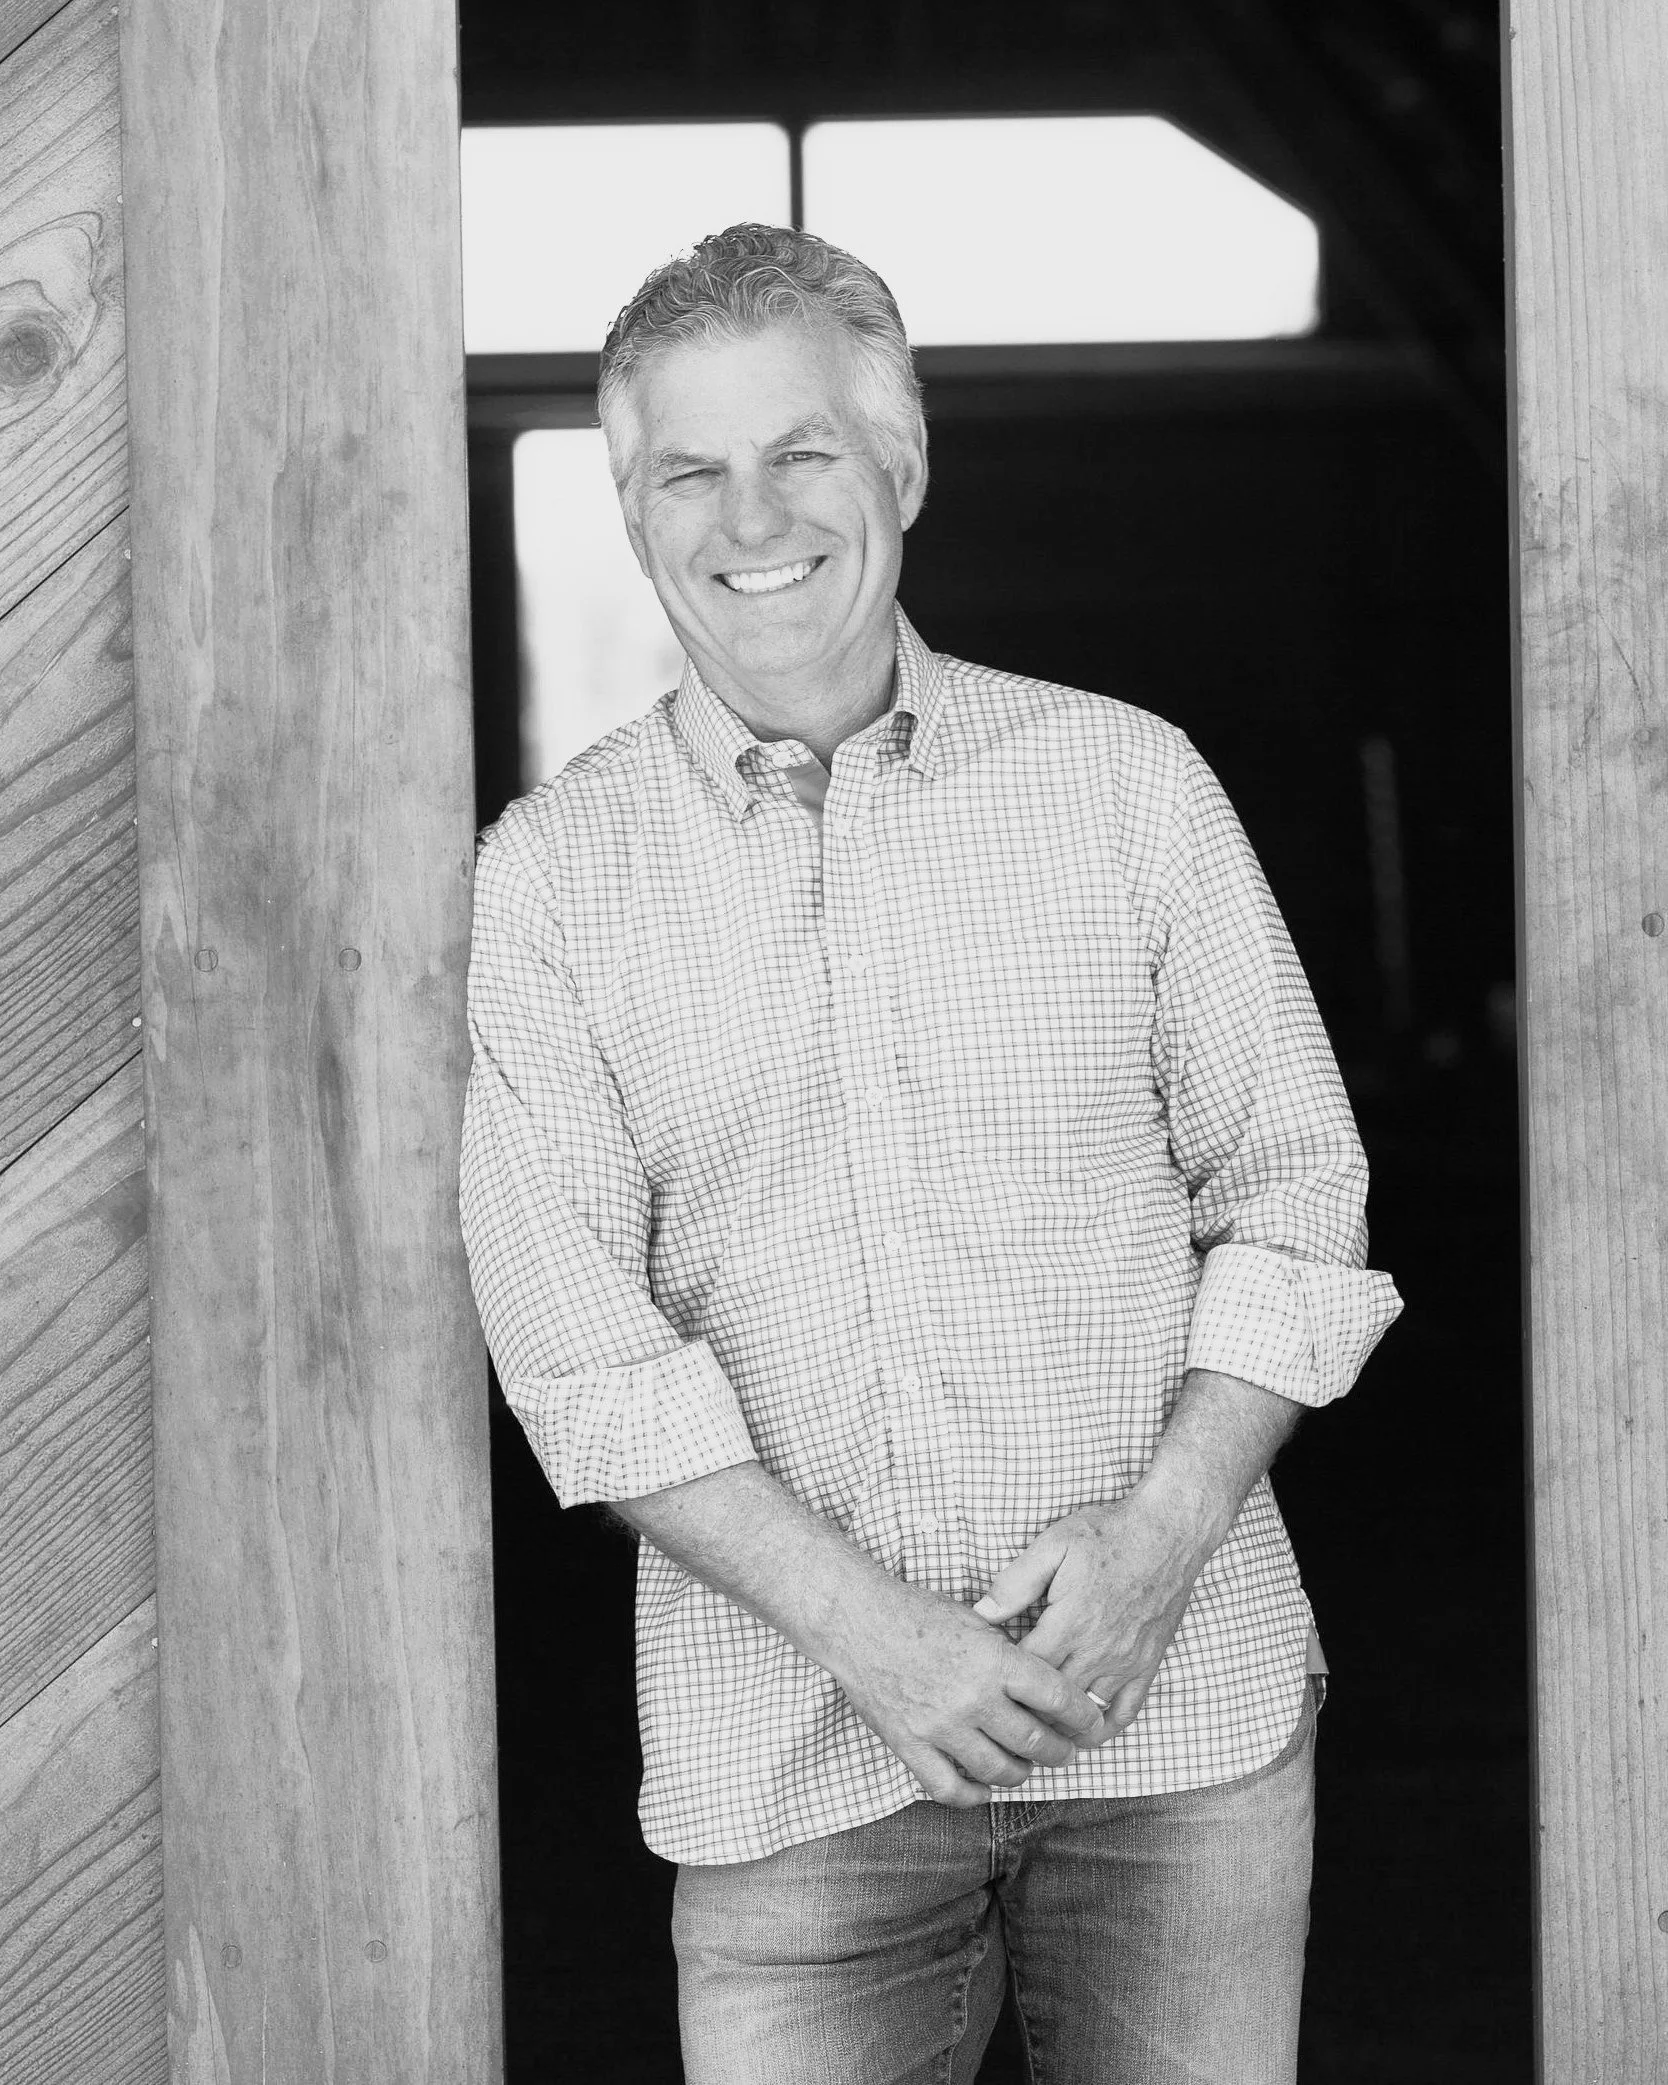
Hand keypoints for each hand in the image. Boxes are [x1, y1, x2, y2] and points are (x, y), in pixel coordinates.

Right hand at [827, 1574, 1104, 1806]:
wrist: (857, 1621)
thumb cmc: (916, 1613)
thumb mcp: (974, 1619)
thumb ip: (1008, 1653)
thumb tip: (1045, 1685)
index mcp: (993, 1660)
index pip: (1057, 1697)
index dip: (1082, 1716)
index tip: (1091, 1723)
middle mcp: (972, 1697)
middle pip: (1034, 1741)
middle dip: (1058, 1750)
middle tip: (1063, 1750)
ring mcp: (940, 1726)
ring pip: (999, 1770)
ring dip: (1021, 1773)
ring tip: (1025, 1766)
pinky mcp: (911, 1746)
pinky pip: (951, 1788)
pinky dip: (974, 1795)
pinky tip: (984, 1786)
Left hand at [972, 1484, 1214, 1742]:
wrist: (1168, 1531)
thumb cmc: (1109, 1533)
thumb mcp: (1053, 1545)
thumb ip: (1015, 1583)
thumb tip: (980, 1613)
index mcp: (1070, 1623)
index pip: (1026, 1672)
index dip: (1003, 1680)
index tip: (988, 1679)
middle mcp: (1098, 1651)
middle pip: (1052, 1702)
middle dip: (1025, 1709)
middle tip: (1002, 1711)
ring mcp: (1126, 1663)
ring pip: (1085, 1715)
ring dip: (1058, 1724)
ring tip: (1034, 1726)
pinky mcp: (1148, 1665)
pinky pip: (1125, 1713)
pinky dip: (1102, 1729)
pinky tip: (1081, 1729)